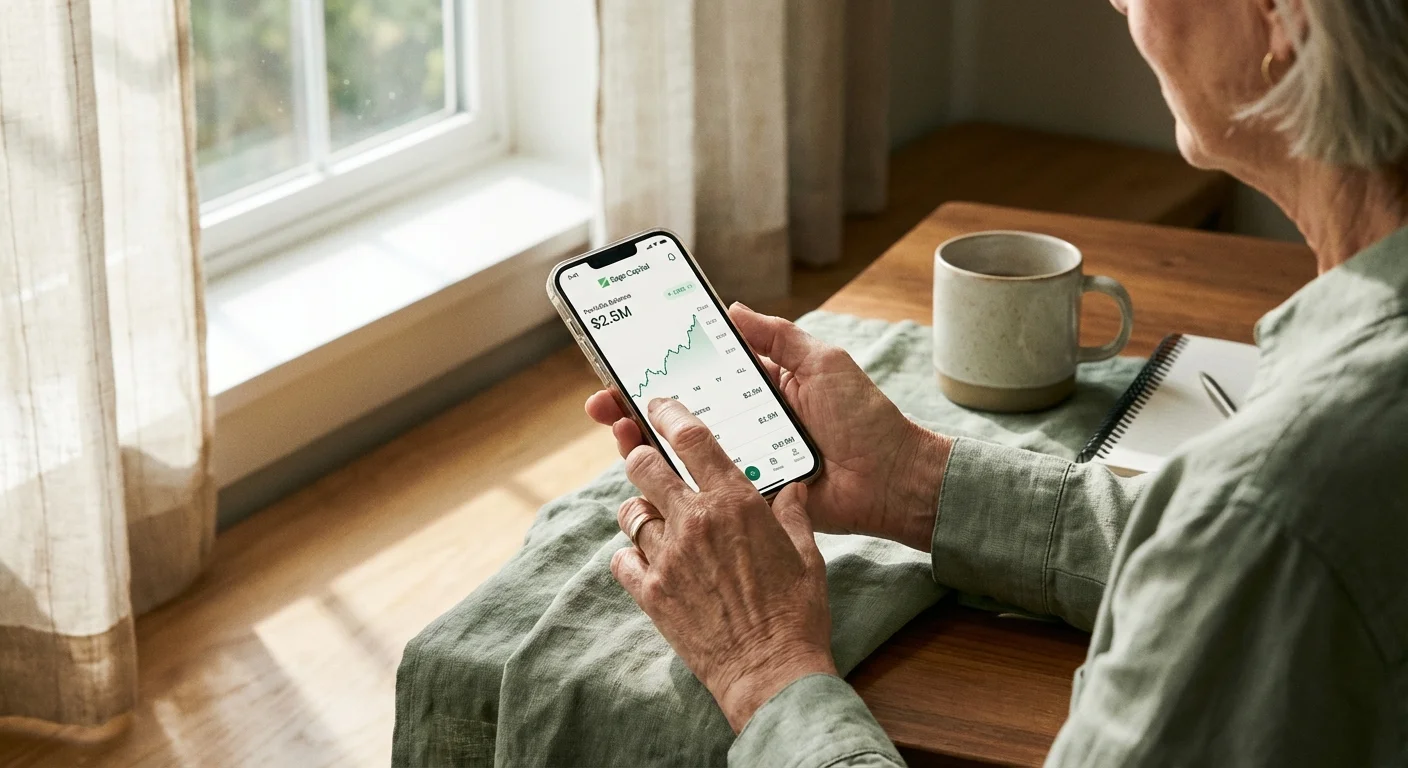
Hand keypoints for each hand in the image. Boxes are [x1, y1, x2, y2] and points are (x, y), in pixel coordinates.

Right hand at [586, 304, 951, 550]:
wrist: (891, 478)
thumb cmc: (864, 419)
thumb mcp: (822, 363)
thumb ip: (778, 336)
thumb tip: (731, 308)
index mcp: (759, 389)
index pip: (700, 374)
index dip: (662, 367)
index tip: (625, 359)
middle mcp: (744, 423)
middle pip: (678, 414)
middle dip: (635, 405)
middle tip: (603, 401)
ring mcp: (743, 461)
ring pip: (682, 452)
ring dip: (642, 442)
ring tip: (617, 430)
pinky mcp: (748, 495)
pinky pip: (704, 488)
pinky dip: (673, 481)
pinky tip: (646, 470)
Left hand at [612, 398, 834, 731]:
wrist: (771, 670)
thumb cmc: (796, 613)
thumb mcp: (807, 555)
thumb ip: (794, 516)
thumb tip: (793, 491)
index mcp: (735, 503)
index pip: (694, 440)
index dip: (671, 415)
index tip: (659, 406)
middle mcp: (695, 522)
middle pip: (645, 467)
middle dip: (641, 456)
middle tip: (646, 459)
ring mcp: (668, 557)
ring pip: (631, 513)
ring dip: (639, 509)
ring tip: (652, 516)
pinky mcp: (651, 594)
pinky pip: (622, 559)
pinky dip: (629, 555)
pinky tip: (645, 559)